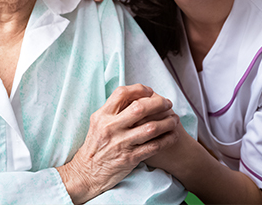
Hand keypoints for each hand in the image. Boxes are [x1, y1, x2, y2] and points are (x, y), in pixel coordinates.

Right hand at [57, 84, 179, 203]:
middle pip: (139, 108)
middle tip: (168, 103)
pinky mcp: (130, 159)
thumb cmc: (95, 145)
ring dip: (167, 122)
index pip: (122, 93)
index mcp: (102, 116)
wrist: (87, 173)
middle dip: (158, 103)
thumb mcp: (98, 123)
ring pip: (150, 128)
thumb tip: (135, 95)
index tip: (151, 92)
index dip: (139, 89)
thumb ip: (113, 110)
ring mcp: (121, 144)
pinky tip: (173, 135)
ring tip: (174, 119)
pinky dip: (167, 139)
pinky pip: (154, 146)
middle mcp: (111, 128)